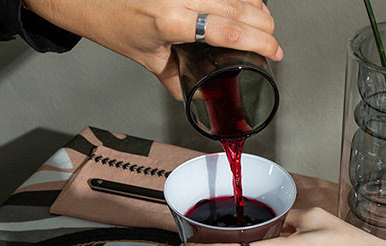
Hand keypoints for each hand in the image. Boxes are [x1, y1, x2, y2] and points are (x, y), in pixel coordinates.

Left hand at [23, 0, 282, 99]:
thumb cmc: (110, 21)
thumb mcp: (145, 58)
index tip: (274, 51)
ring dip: (255, 6)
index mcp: (170, 21)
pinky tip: (246, 4)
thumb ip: (174, 78)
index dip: (258, 41)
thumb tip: (196, 96)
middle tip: (273, 43)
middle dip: (264, 25)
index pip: (226, 29)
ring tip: (264, 24)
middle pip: (238, 6)